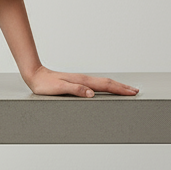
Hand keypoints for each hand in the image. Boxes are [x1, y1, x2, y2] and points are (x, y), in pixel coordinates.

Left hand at [24, 66, 138, 97]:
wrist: (35, 75)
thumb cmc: (44, 84)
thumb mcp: (59, 88)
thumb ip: (75, 90)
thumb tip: (91, 93)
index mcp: (82, 81)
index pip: (105, 85)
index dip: (119, 89)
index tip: (132, 92)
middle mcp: (83, 79)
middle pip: (107, 82)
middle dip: (122, 87)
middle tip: (135, 91)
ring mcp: (80, 80)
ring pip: (102, 83)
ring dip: (115, 86)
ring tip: (125, 89)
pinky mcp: (76, 82)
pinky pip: (95, 84)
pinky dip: (105, 86)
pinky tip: (105, 89)